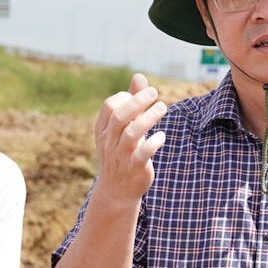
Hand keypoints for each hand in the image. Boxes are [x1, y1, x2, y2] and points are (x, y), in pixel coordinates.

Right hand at [93, 73, 169, 205]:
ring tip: (163, 108)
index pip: (110, 106)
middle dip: (138, 102)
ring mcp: (121, 155)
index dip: (126, 97)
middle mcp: (110, 141)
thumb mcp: (124, 127)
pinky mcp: (135, 168)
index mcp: (104, 130)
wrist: (117, 190)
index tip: (141, 96)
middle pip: (120, 116)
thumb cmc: (122, 151)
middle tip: (155, 93)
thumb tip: (139, 77)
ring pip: (132, 133)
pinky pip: (143, 153)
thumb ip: (131, 102)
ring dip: (149, 118)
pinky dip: (153, 143)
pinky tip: (162, 136)